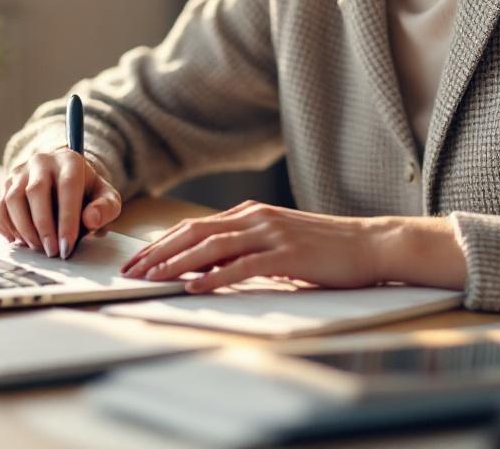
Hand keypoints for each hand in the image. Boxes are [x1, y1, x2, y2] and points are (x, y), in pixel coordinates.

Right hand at [0, 149, 122, 258]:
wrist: (65, 179)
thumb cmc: (86, 192)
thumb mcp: (106, 197)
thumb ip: (106, 207)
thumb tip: (91, 219)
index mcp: (69, 160)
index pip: (67, 186)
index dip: (67, 218)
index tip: (67, 246)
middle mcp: (41, 161)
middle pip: (34, 191)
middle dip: (43, 226)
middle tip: (51, 251)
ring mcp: (19, 172)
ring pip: (11, 199)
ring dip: (22, 228)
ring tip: (37, 246)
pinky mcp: (4, 186)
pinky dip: (3, 226)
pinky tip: (17, 240)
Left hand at [119, 201, 398, 292]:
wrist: (369, 243)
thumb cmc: (325, 248)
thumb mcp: (277, 243)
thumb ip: (243, 249)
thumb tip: (206, 267)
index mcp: (249, 213)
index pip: (192, 227)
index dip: (160, 244)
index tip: (135, 262)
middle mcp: (254, 217)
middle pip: (193, 233)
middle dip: (157, 253)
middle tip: (130, 272)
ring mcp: (270, 233)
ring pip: (210, 246)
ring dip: (176, 264)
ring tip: (151, 279)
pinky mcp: (286, 254)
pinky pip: (242, 265)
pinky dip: (214, 277)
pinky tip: (194, 286)